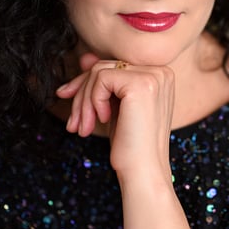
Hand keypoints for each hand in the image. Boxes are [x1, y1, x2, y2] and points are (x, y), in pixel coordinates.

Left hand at [56, 53, 175, 178]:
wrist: (143, 172)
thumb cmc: (131, 145)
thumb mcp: (114, 107)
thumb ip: (104, 82)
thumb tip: (85, 57)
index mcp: (160, 75)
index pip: (114, 66)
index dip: (87, 83)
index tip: (67, 97)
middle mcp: (161, 71)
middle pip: (105, 66)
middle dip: (82, 94)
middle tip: (74, 123)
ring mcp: (153, 76)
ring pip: (99, 72)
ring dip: (84, 102)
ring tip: (83, 127)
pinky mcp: (141, 84)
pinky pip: (101, 79)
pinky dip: (92, 101)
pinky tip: (101, 121)